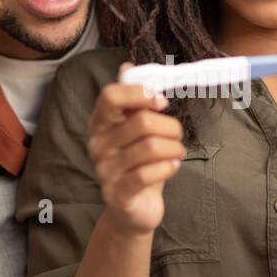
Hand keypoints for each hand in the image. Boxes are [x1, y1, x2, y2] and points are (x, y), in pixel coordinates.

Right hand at [86, 63, 186, 235]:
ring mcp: (105, 171)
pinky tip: (172, 167)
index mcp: (100, 124)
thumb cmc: (137, 164)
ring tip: (177, 153)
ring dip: (174, 148)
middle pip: (142, 122)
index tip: (162, 102)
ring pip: (151, 147)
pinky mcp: (119, 194)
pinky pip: (150, 173)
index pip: (110, 96)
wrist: (133, 209)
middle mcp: (97, 146)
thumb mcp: (134, 130)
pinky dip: (169, 168)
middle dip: (171, 127)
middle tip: (178, 135)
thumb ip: (132, 101)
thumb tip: (127, 66)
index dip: (140, 94)